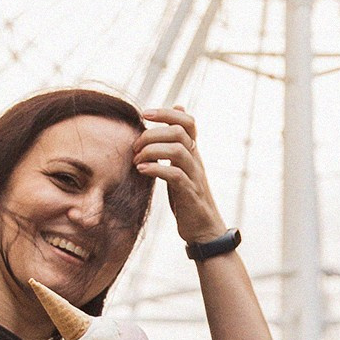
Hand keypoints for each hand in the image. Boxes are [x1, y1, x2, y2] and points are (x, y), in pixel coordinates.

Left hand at [135, 105, 226, 247]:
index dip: (166, 113)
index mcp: (192, 152)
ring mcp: (194, 176)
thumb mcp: (181, 166)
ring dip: (152, 151)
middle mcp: (195, 160)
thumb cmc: (187, 196)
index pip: (187, 122)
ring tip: (137, 160)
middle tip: (135, 147)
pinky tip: (142, 170)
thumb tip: (178, 110)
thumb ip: (177, 142)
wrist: (203, 229)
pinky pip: (175, 175)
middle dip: (152, 134)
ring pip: (178, 150)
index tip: (144, 115)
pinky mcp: (189, 193)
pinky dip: (156, 169)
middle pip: (179, 132)